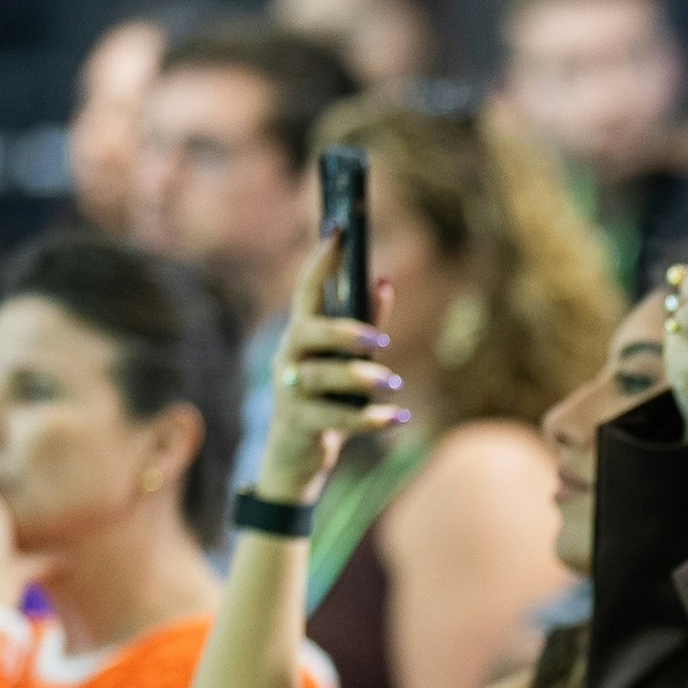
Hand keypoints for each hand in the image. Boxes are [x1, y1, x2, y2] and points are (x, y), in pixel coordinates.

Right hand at [259, 260, 405, 504]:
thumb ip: (365, 323)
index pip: (305, 291)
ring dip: (359, 377)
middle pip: (307, 333)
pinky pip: (335, 419)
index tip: (338, 231)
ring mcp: (290, 392)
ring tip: (393, 383)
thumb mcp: (346, 360)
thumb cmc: (326, 397)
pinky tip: (398, 418)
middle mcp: (289, 358)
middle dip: (342, 331)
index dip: (321, 261)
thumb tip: (384, 281)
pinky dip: (370, 419)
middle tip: (379, 339)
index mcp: (300, 336)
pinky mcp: (301, 425)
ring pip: (320, 377)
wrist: (296, 455)